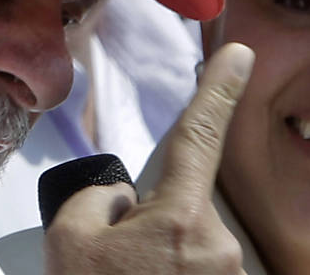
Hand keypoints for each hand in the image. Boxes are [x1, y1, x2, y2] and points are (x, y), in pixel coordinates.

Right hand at [43, 43, 254, 274]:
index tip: (240, 55)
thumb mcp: (69, 242)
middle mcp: (218, 250)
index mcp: (180, 222)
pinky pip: (192, 270)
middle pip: (177, 204)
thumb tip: (121, 196)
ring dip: (154, 257)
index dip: (218, 89)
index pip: (200, 135)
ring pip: (182, 243)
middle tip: (114, 263)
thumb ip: (96, 196)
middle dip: (145, 223)